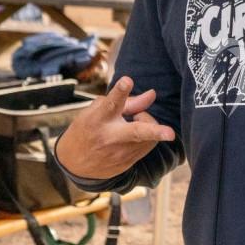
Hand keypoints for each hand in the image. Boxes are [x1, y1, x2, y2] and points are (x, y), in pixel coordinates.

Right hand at [54, 77, 175, 180]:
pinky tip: (130, 137)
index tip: (127, 80)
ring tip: (129, 124)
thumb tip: (152, 94)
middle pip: (136, 131)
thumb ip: (125, 101)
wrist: (74, 163)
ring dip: (146, 125)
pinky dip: (145, 138)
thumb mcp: (98, 111)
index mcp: (97, 119)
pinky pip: (148, 146)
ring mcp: (120, 153)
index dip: (120, 92)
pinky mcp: (127, 164)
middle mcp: (110, 137)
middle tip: (170, 133)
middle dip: (155, 131)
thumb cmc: (88, 128)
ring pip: (149, 136)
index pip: (110, 103)